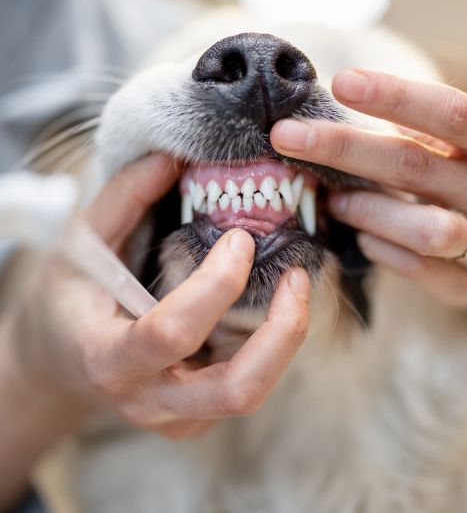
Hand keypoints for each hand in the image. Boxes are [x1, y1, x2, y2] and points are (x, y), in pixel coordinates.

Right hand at [2, 153, 309, 449]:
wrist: (60, 361)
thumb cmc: (69, 300)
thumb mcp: (81, 244)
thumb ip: (124, 198)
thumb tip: (171, 157)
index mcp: (108, 358)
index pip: (171, 332)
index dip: (216, 283)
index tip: (240, 238)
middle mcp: (148, 399)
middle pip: (237, 391)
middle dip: (282, 332)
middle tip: (297, 277)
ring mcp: (177, 417)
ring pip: (252, 393)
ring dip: (285, 338)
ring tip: (294, 286)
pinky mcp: (196, 418)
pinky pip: (246, 386)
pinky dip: (268, 345)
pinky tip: (265, 307)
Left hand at [271, 69, 466, 308]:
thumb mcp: (459, 149)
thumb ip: (419, 134)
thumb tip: (341, 109)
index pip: (450, 114)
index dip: (396, 96)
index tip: (341, 83)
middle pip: (414, 166)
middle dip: (343, 149)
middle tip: (286, 136)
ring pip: (420, 227)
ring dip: (363, 209)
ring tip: (334, 201)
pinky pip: (414, 266)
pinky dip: (377, 247)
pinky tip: (363, 236)